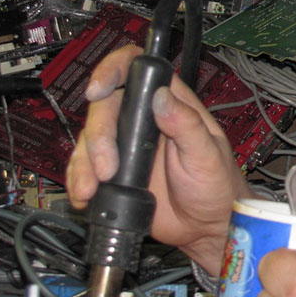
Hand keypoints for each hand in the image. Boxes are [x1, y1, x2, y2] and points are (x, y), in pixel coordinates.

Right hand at [66, 44, 250, 273]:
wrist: (206, 226)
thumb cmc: (217, 185)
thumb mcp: (208, 154)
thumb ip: (187, 125)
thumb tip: (162, 97)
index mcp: (171, 104)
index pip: (138, 70)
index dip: (113, 70)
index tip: (97, 90)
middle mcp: (145, 120)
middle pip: (105, 107)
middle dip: (98, 135)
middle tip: (107, 167)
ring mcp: (127, 146)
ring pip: (90, 138)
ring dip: (84, 162)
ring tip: (92, 187)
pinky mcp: (114, 172)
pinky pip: (85, 168)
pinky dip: (78, 180)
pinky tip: (84, 195)